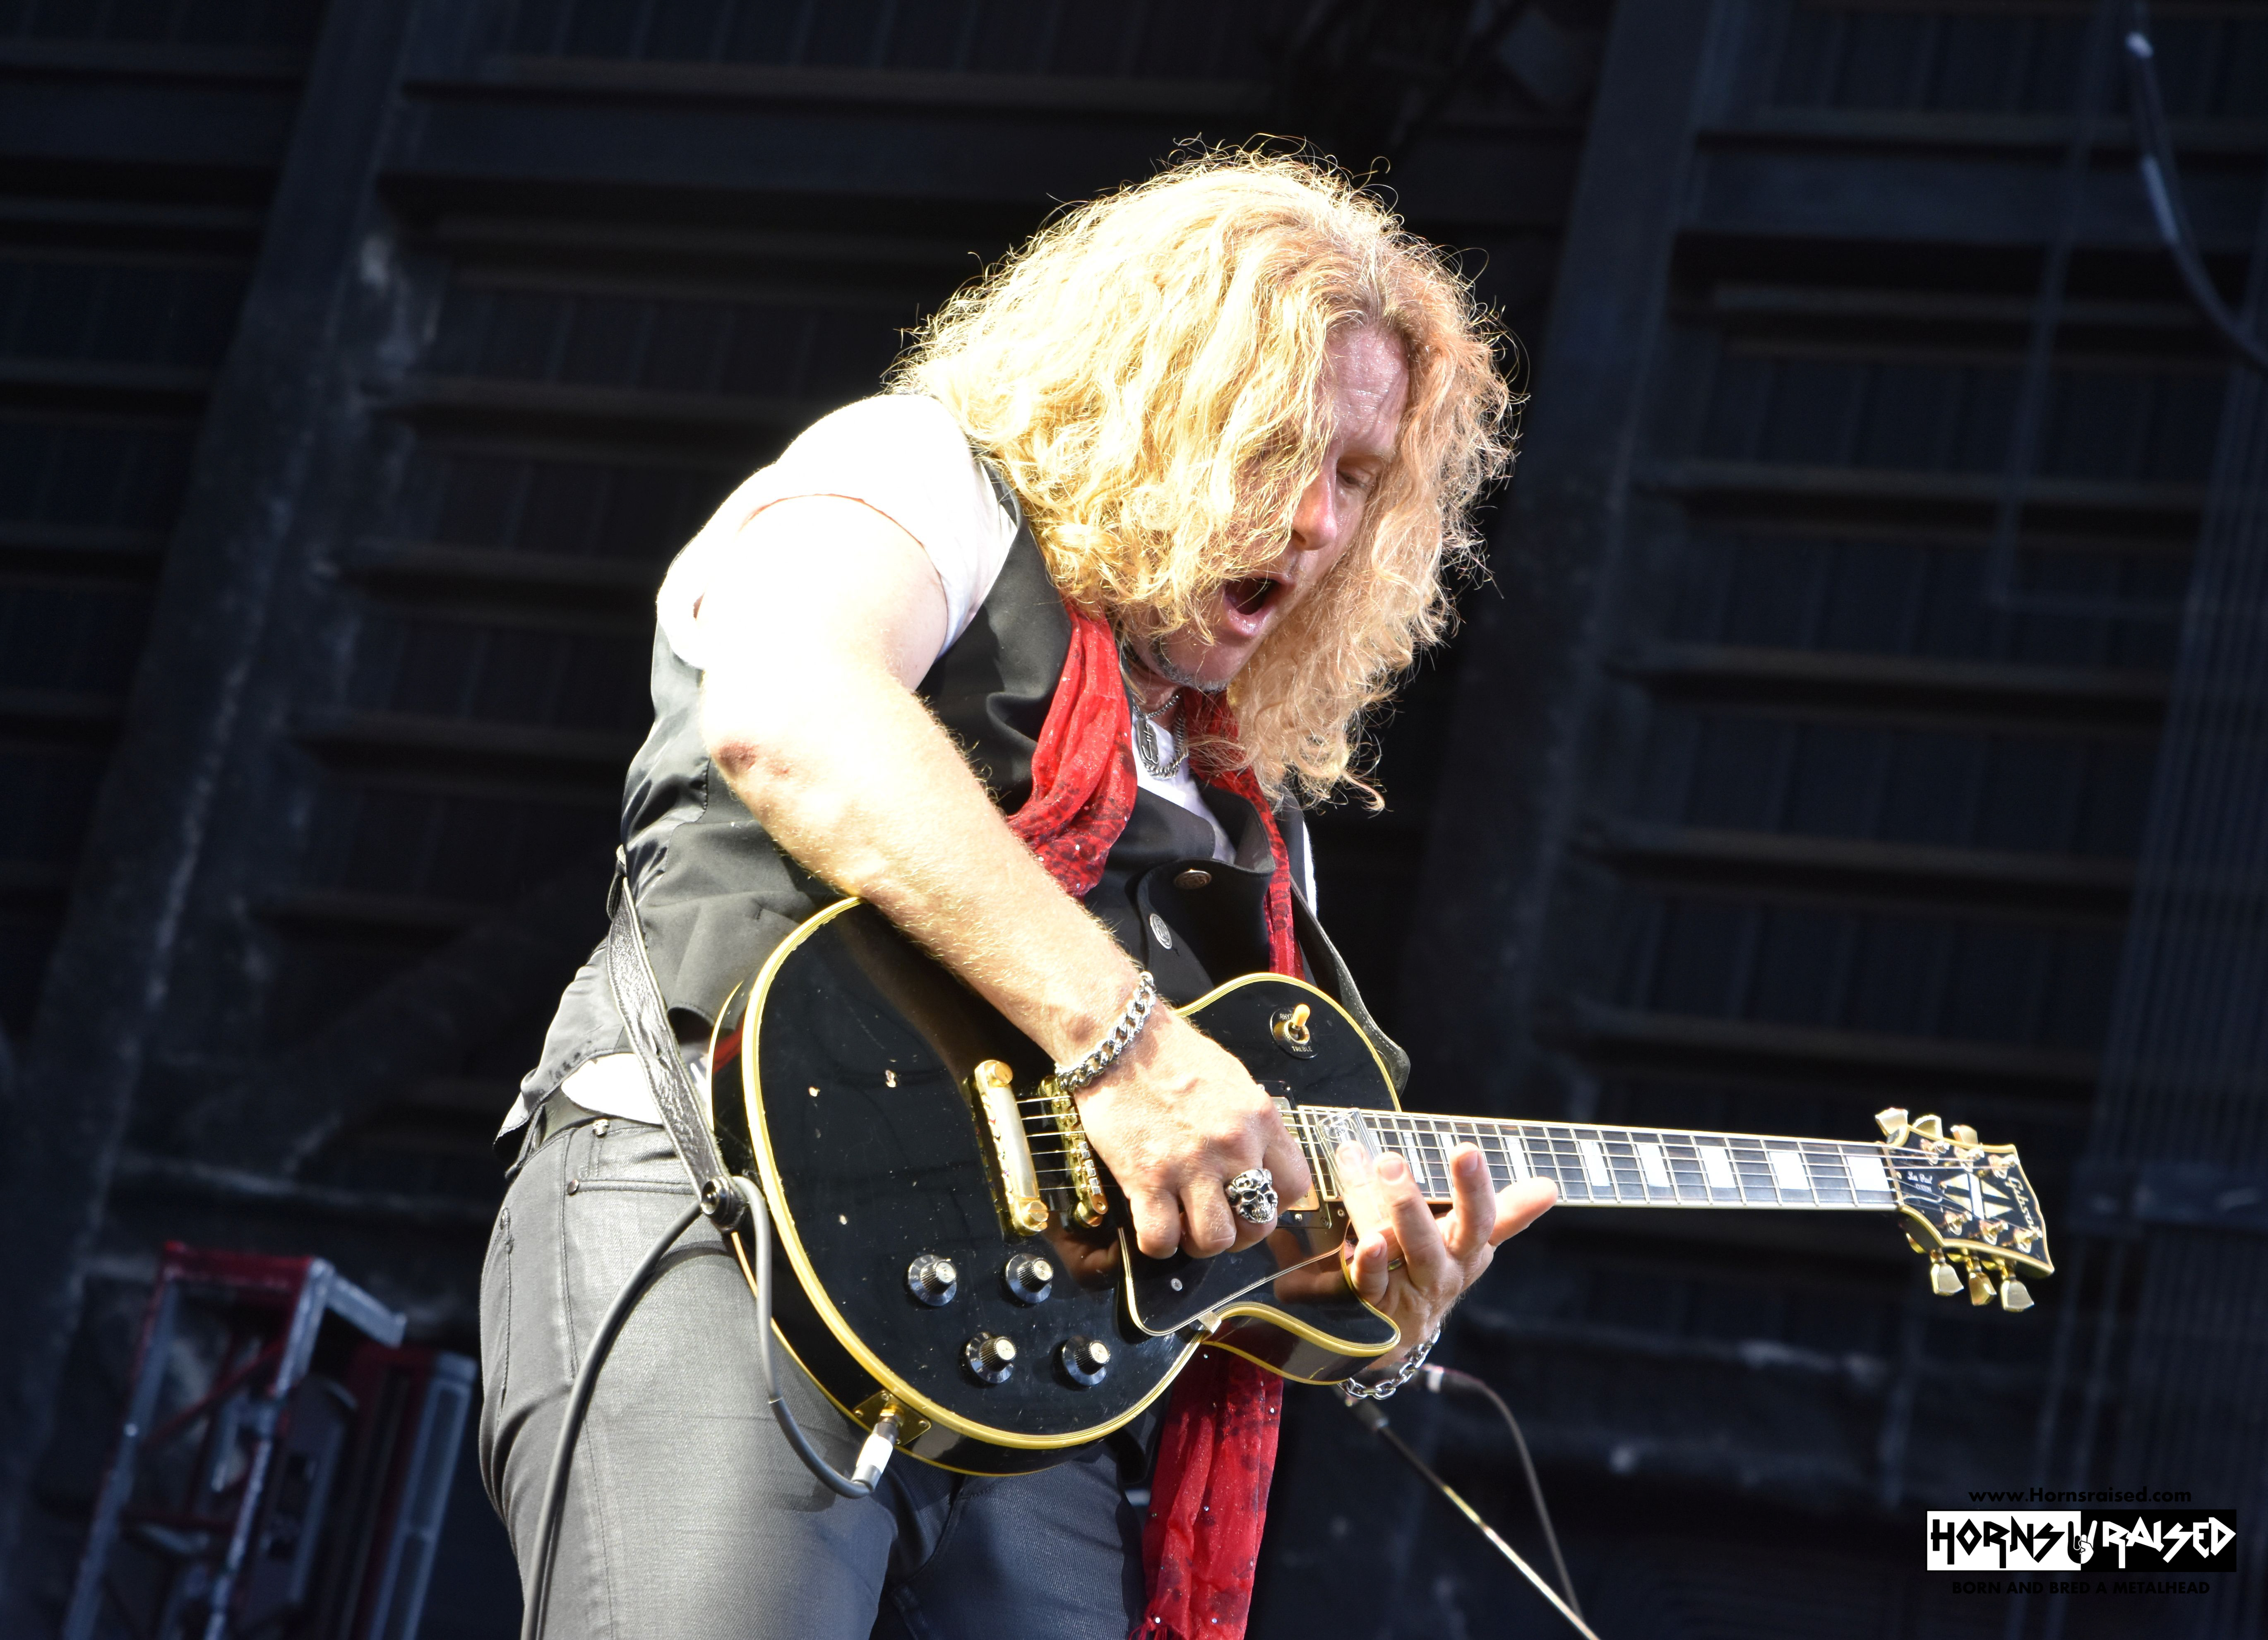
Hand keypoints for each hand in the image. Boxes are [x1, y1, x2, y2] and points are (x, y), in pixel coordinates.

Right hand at [1073, 1008, 1313, 1259]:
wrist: (1118, 1038)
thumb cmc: (1172, 1055)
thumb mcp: (1233, 1080)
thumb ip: (1251, 1123)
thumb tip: (1258, 1157)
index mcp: (1259, 1120)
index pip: (1295, 1186)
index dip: (1276, 1204)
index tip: (1254, 1200)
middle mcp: (1232, 1145)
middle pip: (1260, 1223)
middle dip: (1240, 1232)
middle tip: (1219, 1220)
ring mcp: (1190, 1165)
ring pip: (1215, 1240)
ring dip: (1200, 1243)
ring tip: (1185, 1225)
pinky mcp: (1147, 1178)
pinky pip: (1161, 1238)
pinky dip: (1158, 1244)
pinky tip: (1153, 1224)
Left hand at [1337, 1140, 1555, 1371]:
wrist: (1392, 1333)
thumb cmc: (1431, 1270)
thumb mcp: (1466, 1242)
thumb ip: (1503, 1212)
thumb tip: (1550, 1187)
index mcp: (1469, 1250)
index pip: (1484, 1218)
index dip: (1477, 1187)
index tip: (1468, 1150)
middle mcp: (1447, 1270)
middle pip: (1458, 1232)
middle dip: (1443, 1193)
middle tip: (1399, 1156)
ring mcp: (1413, 1290)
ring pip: (1414, 1251)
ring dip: (1402, 1210)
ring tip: (1386, 1169)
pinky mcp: (1378, 1307)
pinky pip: (1376, 1284)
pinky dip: (1371, 1263)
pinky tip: (1366, 1242)